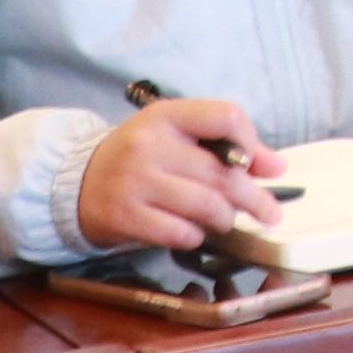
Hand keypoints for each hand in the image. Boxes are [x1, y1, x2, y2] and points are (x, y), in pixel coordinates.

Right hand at [80, 95, 282, 252]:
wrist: (75, 183)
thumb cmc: (140, 158)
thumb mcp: (177, 138)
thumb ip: (227, 146)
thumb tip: (277, 167)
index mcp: (166, 116)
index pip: (226, 116)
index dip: (251, 142)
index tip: (257, 164)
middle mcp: (149, 144)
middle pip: (222, 172)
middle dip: (254, 197)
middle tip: (269, 212)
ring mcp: (134, 181)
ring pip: (206, 206)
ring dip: (226, 219)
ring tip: (225, 220)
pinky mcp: (124, 215)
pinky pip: (180, 232)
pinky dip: (196, 236)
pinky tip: (193, 232)